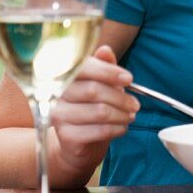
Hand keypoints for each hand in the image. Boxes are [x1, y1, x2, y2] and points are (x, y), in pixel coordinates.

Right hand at [51, 45, 138, 178]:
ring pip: (99, 112)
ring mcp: (59, 116)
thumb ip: (103, 66)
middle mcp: (57, 95)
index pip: (84, 68)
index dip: (108, 72)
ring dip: (122, 115)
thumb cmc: (90, 108)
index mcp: (64, 76)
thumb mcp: (100, 84)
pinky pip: (99, 131)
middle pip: (94, 90)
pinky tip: (122, 128)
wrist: (77, 142)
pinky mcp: (66, 136)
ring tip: (130, 116)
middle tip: (135, 104)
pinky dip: (117, 129)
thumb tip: (105, 50)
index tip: (128, 79)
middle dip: (121, 97)